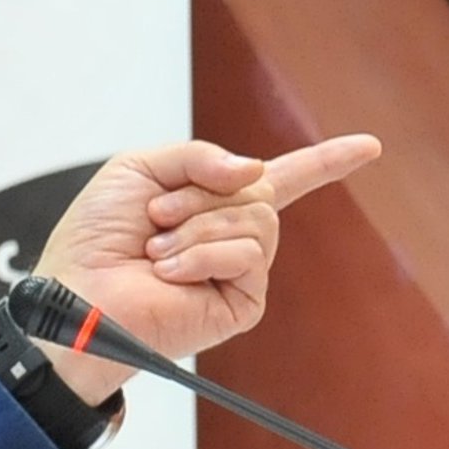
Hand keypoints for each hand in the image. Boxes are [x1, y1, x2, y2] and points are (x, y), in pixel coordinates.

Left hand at [32, 133, 381, 403]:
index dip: (326, 161)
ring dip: (196, 225)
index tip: (369, 146)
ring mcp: (241, 270)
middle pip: (260, 188)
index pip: (282, 177)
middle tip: (155, 217)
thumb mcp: (139, 168)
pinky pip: (247, 254)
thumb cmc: (96, 236)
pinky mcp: (243, 302)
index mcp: (212, 201)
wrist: (79, 292)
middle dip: (198, 192)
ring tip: (158, 249)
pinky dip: (203, 254)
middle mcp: (234, 234)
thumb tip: (255, 171)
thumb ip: (198, 156)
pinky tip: (171, 271)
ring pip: (257, 218)